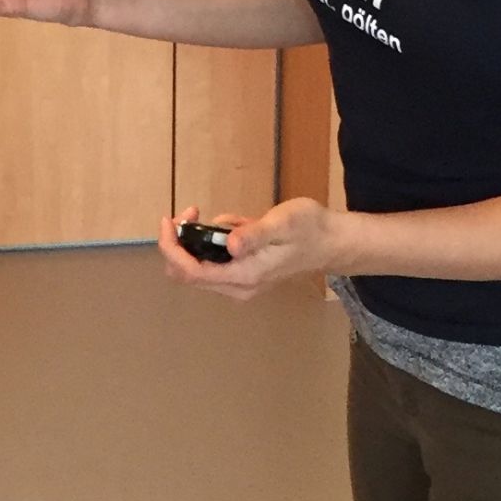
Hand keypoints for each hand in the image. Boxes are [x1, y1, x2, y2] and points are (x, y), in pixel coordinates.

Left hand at [157, 198, 337, 299]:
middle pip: (187, 273)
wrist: (332, 242)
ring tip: (212, 216)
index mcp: (244, 276)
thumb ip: (254, 234)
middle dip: (179, 243)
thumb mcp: (282, 224)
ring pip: (197, 268)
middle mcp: (237, 286)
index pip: (191, 272)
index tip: (169, 221)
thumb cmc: (310, 229)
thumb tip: (229, 245)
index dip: (172, 248)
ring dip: (194, 241)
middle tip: (191, 213)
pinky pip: (213, 262)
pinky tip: (233, 225)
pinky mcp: (243, 275)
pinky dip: (211, 242)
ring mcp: (240, 283)